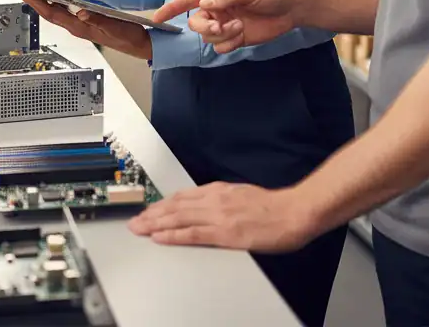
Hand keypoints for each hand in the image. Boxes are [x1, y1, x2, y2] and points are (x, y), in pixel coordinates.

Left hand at [23, 0, 151, 60]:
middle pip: (49, 13)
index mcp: (80, 27)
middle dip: (32, 1)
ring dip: (41, 2)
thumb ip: (95, 19)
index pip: (53, 13)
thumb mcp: (111, 26)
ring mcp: (80, 25)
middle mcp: (77, 26)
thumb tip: (80, 13)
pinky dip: (55, 3)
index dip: (36, 3)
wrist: (137, 43)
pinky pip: (64, 13)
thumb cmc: (126, 36)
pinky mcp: (85, 23)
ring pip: (55, 13)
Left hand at [128, 182, 314, 252]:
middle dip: (152, 214)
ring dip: (156, 224)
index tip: (149, 210)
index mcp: (220, 190)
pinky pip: (193, 234)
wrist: (293, 212)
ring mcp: (219, 215)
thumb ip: (223, 199)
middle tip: (135, 221)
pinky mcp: (225, 233)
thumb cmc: (274, 207)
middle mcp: (215, 199)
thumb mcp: (243, 195)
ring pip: (179, 218)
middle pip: (176, 206)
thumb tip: (207, 205)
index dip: (163, 204)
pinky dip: (173, 235)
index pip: (183, 196)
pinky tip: (160, 238)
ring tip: (139, 229)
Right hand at [152, 0, 298, 53]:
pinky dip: (229, 44)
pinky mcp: (233, 38)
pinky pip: (220, 47)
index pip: (187, 0)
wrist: (289, 10)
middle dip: (205, 26)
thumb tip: (204, 3)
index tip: (157, 18)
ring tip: (240, 27)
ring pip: (207, 37)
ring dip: (222, 35)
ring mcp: (223, 25)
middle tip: (221, 26)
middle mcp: (215, 9)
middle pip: (195, 23)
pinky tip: (242, 35)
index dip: (171, 8)